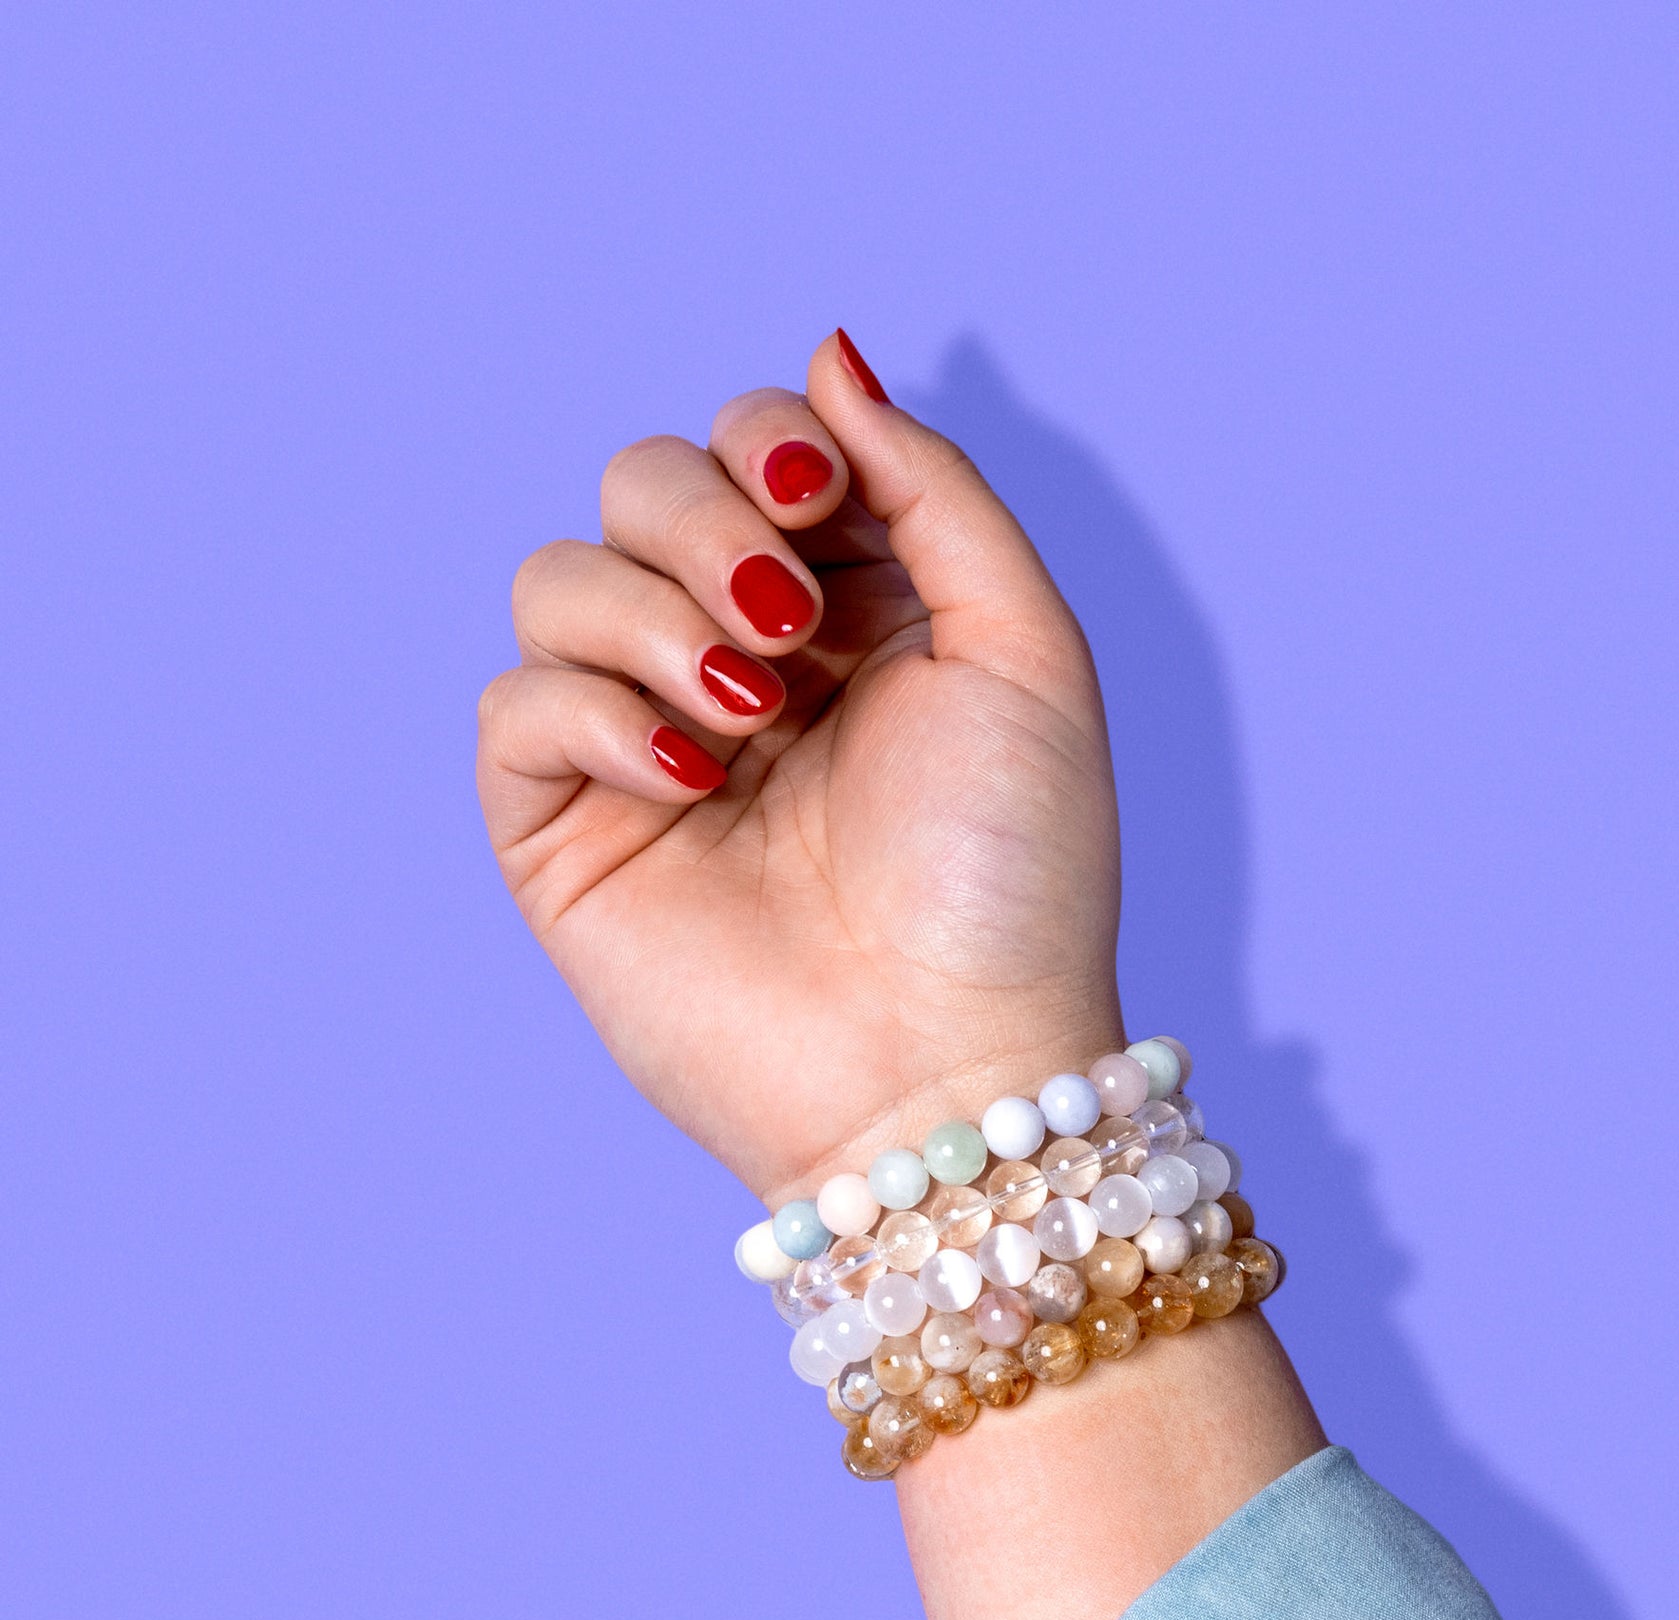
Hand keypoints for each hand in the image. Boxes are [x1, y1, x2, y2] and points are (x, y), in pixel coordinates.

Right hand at [477, 332, 1124, 1205]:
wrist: (949, 1064)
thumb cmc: (1009, 875)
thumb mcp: (1023, 650)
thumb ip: (933, 490)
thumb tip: (830, 356)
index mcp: (849, 616)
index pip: (752, 453)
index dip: (770, 447)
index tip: (820, 507)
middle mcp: (738, 665)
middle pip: (639, 482)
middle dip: (705, 518)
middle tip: (788, 622)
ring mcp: (645, 746)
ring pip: (558, 575)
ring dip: (651, 611)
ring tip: (750, 710)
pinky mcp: (566, 832)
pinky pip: (515, 704)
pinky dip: (593, 712)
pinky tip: (689, 776)